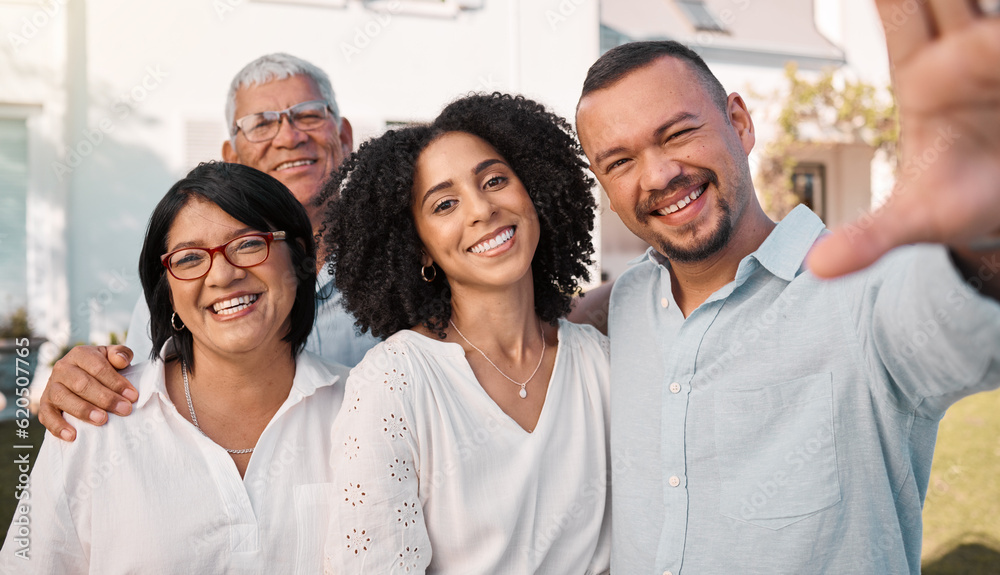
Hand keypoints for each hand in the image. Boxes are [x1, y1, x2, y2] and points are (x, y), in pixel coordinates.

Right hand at [38, 344, 137, 440]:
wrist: (79, 375)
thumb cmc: (101, 367)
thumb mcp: (111, 356)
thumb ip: (120, 354)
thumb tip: (121, 360)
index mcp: (80, 354)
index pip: (98, 367)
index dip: (116, 382)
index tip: (132, 396)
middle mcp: (62, 368)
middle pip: (82, 384)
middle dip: (105, 398)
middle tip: (124, 410)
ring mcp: (51, 386)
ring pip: (63, 398)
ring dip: (84, 411)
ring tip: (102, 420)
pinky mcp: (44, 404)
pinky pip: (46, 416)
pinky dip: (57, 426)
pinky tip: (72, 435)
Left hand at [807, 0, 999, 277]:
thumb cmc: (961, 204)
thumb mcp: (914, 221)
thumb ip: (868, 238)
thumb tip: (813, 268)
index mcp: (924, 79)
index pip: (902, 16)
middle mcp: (963, 56)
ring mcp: (996, 58)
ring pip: (985, 8)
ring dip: (978, 6)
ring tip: (976, 15)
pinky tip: (996, 27)